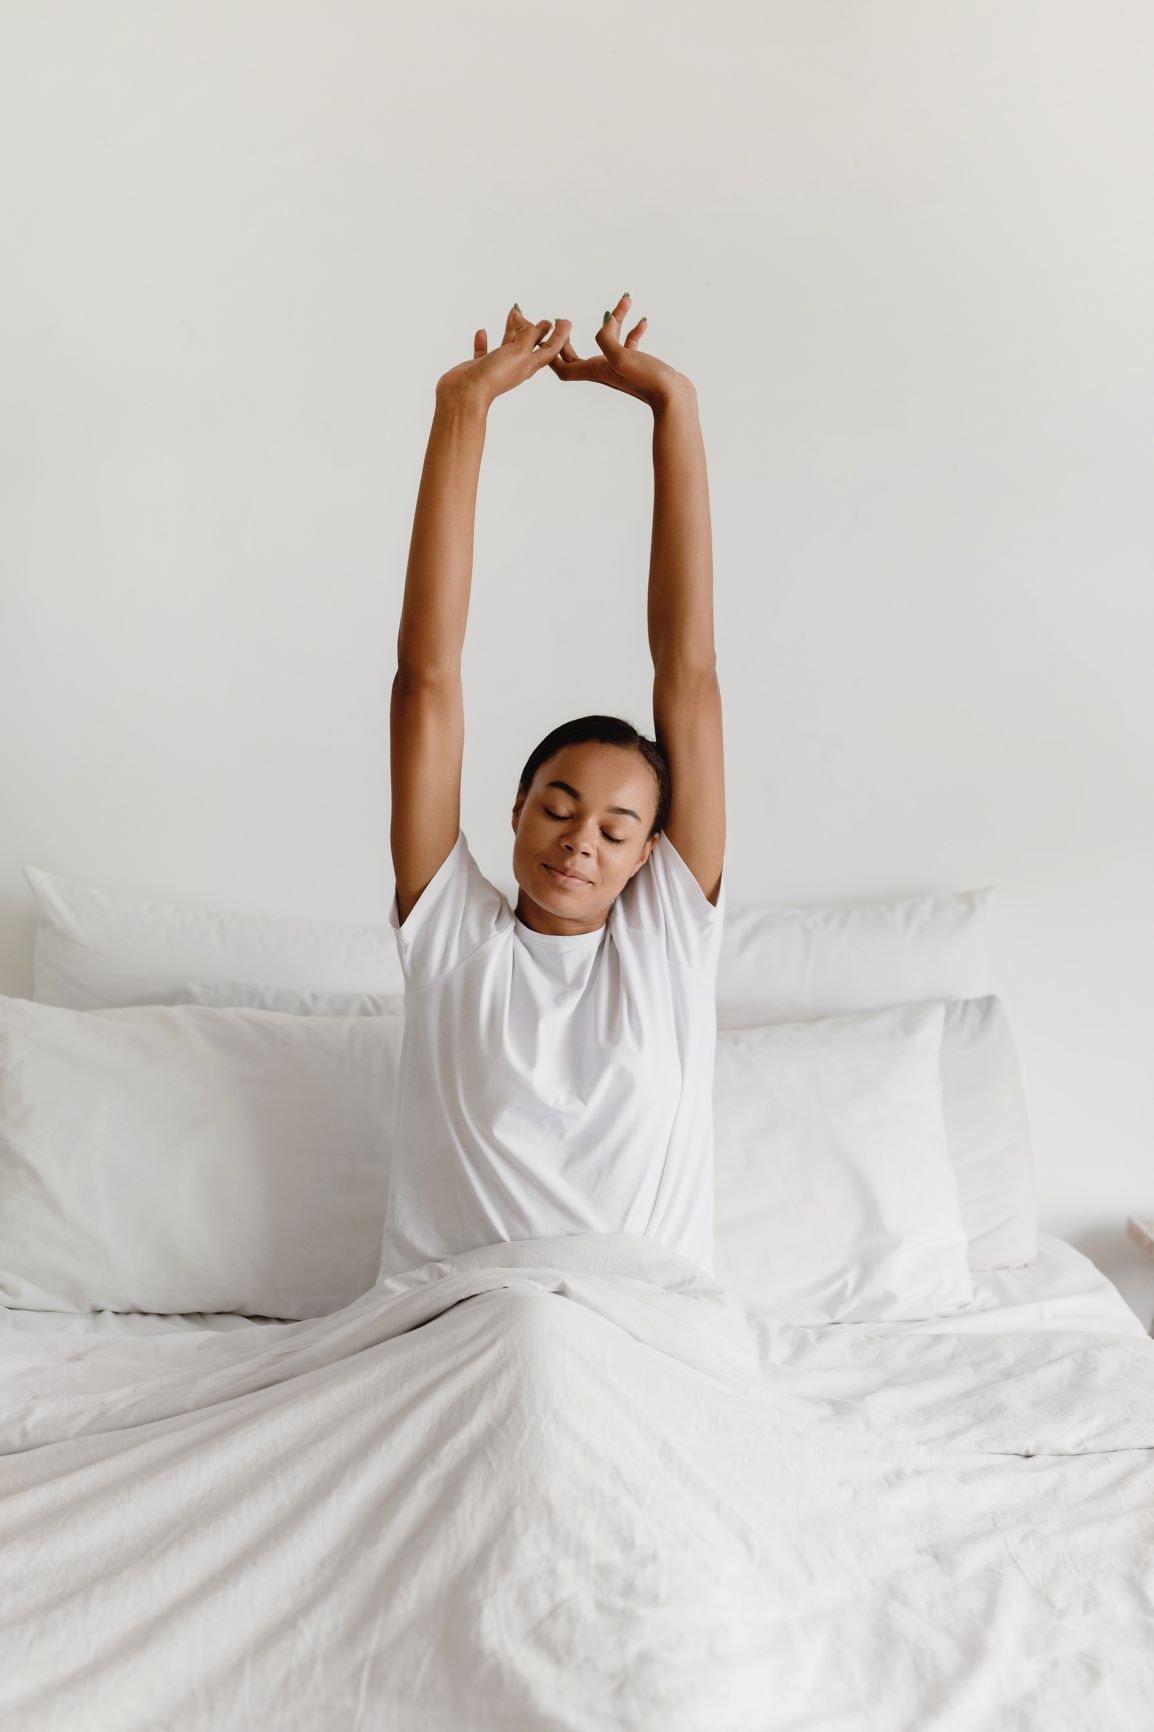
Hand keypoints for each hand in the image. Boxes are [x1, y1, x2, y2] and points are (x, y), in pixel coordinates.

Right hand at [436, 306, 572, 410]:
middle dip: (537, 331)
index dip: (560, 335)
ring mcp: (496, 366)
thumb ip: (528, 335)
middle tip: (544, 319)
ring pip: (507, 345)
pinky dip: (484, 341)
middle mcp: (514, 366)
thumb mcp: (519, 352)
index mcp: (529, 365)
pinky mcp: (479, 367)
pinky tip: (482, 331)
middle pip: (530, 345)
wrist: (466, 394)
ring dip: (511, 330)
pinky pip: (483, 351)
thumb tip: (531, 323)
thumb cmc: (494, 376)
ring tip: (513, 314)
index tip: (565, 321)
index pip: (550, 349)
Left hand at [549, 294, 690, 409]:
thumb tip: (606, 321)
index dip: (554, 352)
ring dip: (615, 320)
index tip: (555, 332)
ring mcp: (620, 368)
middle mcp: (603, 371)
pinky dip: (633, 330)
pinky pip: (629, 345)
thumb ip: (607, 338)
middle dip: (571, 339)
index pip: (563, 368)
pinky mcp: (637, 365)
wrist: (673, 397)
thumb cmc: (646, 380)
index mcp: (594, 371)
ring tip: (625, 300)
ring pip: (609, 342)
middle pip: (577, 357)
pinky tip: (642, 320)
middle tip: (568, 321)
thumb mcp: (621, 357)